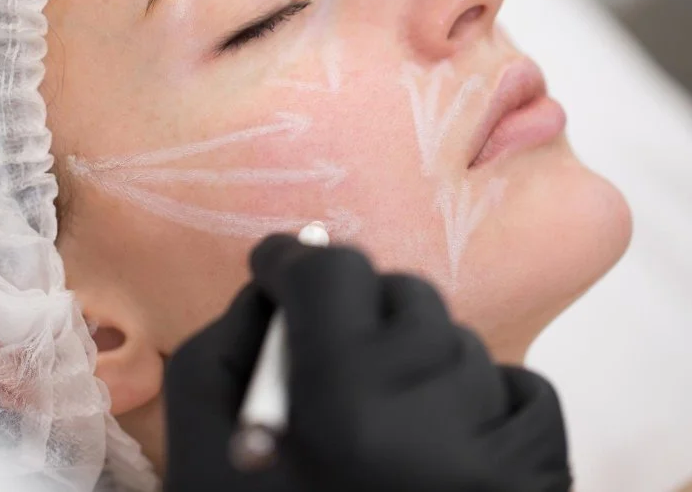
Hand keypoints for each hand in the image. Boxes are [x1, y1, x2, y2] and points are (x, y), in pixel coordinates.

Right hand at [163, 235, 570, 491]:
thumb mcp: (194, 435)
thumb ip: (232, 339)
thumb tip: (279, 284)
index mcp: (338, 410)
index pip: (333, 273)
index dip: (294, 260)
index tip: (278, 268)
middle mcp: (428, 423)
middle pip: (402, 294)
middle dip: (355, 310)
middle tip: (327, 353)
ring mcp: (495, 457)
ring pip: (459, 340)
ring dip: (414, 359)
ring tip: (379, 418)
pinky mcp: (535, 482)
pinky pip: (525, 389)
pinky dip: (485, 397)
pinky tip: (441, 437)